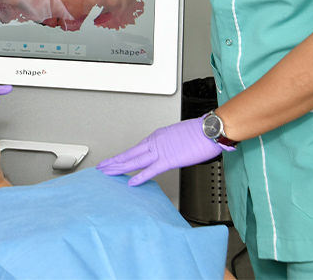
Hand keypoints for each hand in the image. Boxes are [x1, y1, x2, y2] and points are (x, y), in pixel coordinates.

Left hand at [96, 117, 231, 186]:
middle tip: (101, 167)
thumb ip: (170, 145)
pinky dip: (139, 177)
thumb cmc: (200, 132)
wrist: (210, 130)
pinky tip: (131, 182)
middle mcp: (155, 142)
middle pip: (129, 153)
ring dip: (119, 167)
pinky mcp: (170, 160)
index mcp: (158, 137)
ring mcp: (161, 151)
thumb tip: (169, 151)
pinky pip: (151, 170)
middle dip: (114, 161)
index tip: (114, 160)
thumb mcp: (179, 136)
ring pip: (134, 161)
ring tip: (107, 172)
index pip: (135, 148)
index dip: (123, 155)